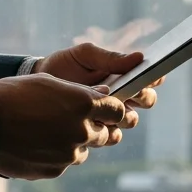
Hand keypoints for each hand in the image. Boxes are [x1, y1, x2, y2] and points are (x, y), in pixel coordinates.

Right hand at [0, 73, 128, 180]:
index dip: (112, 110)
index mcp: (83, 104)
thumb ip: (78, 91)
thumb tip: (102, 94)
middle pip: (105, 134)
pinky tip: (33, 145)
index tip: (105, 111)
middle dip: (93, 128)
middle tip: (68, 120)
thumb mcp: (47, 82)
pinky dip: (53, 156)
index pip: (118, 111)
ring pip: (83, 151)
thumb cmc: (12, 96)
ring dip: (72, 143)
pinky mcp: (54, 170)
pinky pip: (62, 164)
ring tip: (44, 133)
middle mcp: (81, 131)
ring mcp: (69, 154)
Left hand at [32, 43, 160, 128]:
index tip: (150, 76)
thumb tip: (139, 57)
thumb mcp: (84, 55)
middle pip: (147, 101)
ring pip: (131, 120)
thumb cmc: (63, 65)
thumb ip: (109, 58)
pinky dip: (109, 131)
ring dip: (123, 115)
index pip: (150, 78)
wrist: (37, 85)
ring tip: (108, 107)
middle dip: (141, 97)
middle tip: (129, 92)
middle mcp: (122, 96)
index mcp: (124, 75)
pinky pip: (113, 136)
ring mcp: (110, 115)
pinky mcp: (97, 131)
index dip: (155, 77)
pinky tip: (96, 122)